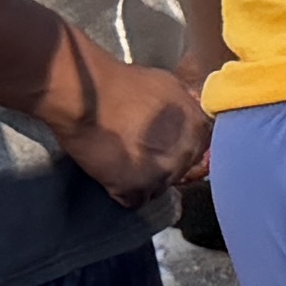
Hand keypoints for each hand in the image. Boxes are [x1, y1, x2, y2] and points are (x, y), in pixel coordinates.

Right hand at [42, 33, 209, 204]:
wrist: (85, 96)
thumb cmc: (122, 84)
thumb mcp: (168, 85)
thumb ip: (186, 107)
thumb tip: (191, 118)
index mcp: (198, 128)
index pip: (200, 150)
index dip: (178, 149)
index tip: (162, 147)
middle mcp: (186, 153)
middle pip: (180, 171)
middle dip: (162, 166)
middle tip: (138, 154)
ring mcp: (162, 173)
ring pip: (158, 188)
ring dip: (143, 181)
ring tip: (122, 164)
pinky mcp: (135, 188)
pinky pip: (134, 201)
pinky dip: (122, 192)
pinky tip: (112, 176)